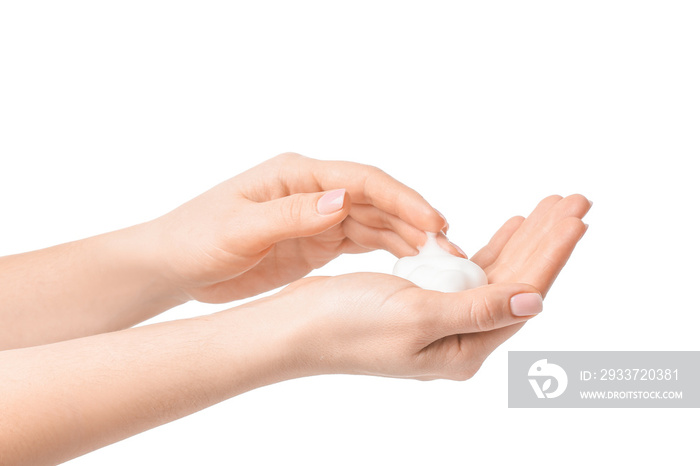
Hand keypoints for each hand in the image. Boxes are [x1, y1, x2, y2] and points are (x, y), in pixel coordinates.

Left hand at [148, 153, 454, 302]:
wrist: (175, 264)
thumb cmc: (197, 238)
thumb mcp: (240, 228)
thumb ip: (292, 214)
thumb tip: (343, 200)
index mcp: (298, 176)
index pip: (363, 180)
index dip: (402, 199)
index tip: (433, 222)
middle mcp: (314, 191)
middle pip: (377, 200)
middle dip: (414, 221)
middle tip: (449, 250)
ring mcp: (317, 216)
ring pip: (375, 222)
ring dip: (407, 238)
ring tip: (439, 261)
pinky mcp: (316, 241)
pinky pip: (361, 241)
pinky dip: (387, 250)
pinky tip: (409, 264)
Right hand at [259, 194, 589, 380]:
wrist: (295, 328)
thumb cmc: (345, 326)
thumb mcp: (416, 317)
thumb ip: (479, 309)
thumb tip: (537, 302)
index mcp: (464, 348)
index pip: (524, 293)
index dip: (552, 253)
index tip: (576, 216)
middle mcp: (461, 337)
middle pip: (518, 281)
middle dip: (546, 239)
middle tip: (576, 200)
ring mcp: (444, 319)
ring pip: (497, 272)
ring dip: (524, 238)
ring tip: (550, 207)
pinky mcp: (426, 301)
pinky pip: (470, 271)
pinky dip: (491, 246)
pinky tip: (508, 227)